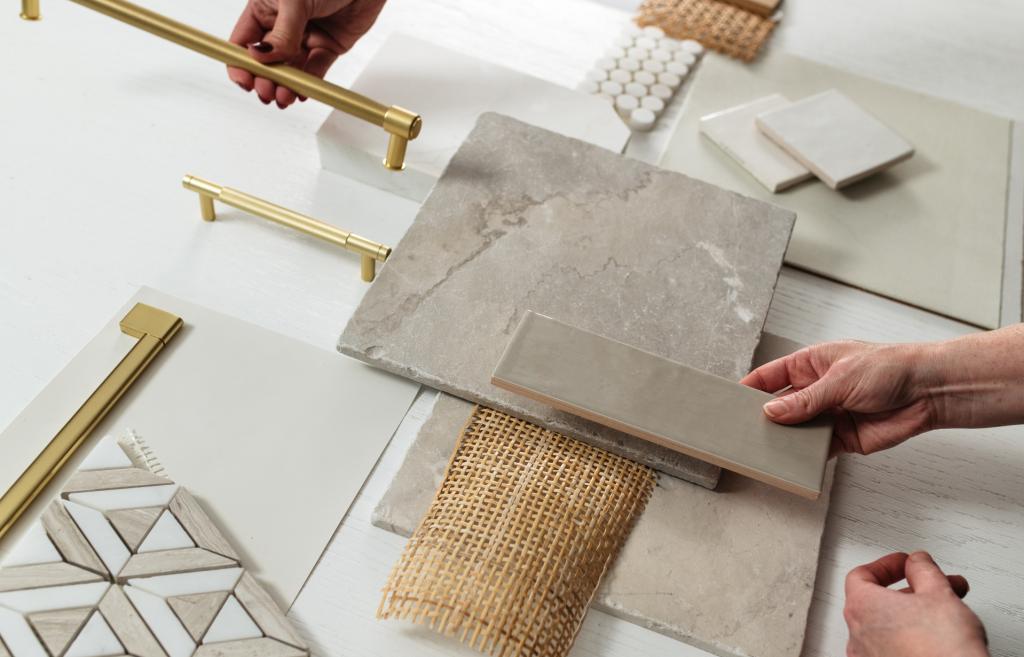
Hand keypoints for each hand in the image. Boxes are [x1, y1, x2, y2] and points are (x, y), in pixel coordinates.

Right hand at [228, 0, 385, 107]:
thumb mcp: (295, 1)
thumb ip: (281, 33)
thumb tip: (262, 58)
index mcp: (264, 8)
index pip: (243, 41)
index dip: (240, 63)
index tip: (244, 80)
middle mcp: (281, 25)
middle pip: (266, 61)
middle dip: (264, 79)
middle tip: (267, 92)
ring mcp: (304, 36)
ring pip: (291, 68)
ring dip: (286, 86)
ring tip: (284, 97)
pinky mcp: (327, 46)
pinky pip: (315, 69)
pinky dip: (309, 83)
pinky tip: (302, 93)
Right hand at [740, 340, 935, 454]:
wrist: (929, 392)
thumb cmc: (890, 368)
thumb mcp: (840, 379)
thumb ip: (804, 400)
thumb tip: (771, 412)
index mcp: (812, 364)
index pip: (771, 376)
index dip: (750, 388)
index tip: (730, 401)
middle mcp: (817, 390)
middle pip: (780, 406)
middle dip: (764, 418)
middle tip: (742, 431)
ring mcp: (828, 414)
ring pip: (796, 430)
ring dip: (783, 439)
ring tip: (762, 449)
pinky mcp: (842, 439)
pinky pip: (816, 450)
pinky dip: (804, 456)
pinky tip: (791, 461)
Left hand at [844, 551, 987, 656]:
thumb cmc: (942, 649)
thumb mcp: (938, 593)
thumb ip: (923, 569)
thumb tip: (917, 561)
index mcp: (861, 607)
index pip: (862, 575)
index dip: (887, 565)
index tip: (906, 563)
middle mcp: (856, 635)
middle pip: (878, 600)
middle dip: (912, 590)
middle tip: (937, 586)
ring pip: (888, 626)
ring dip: (914, 612)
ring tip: (947, 611)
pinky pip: (893, 647)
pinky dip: (910, 636)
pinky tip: (936, 636)